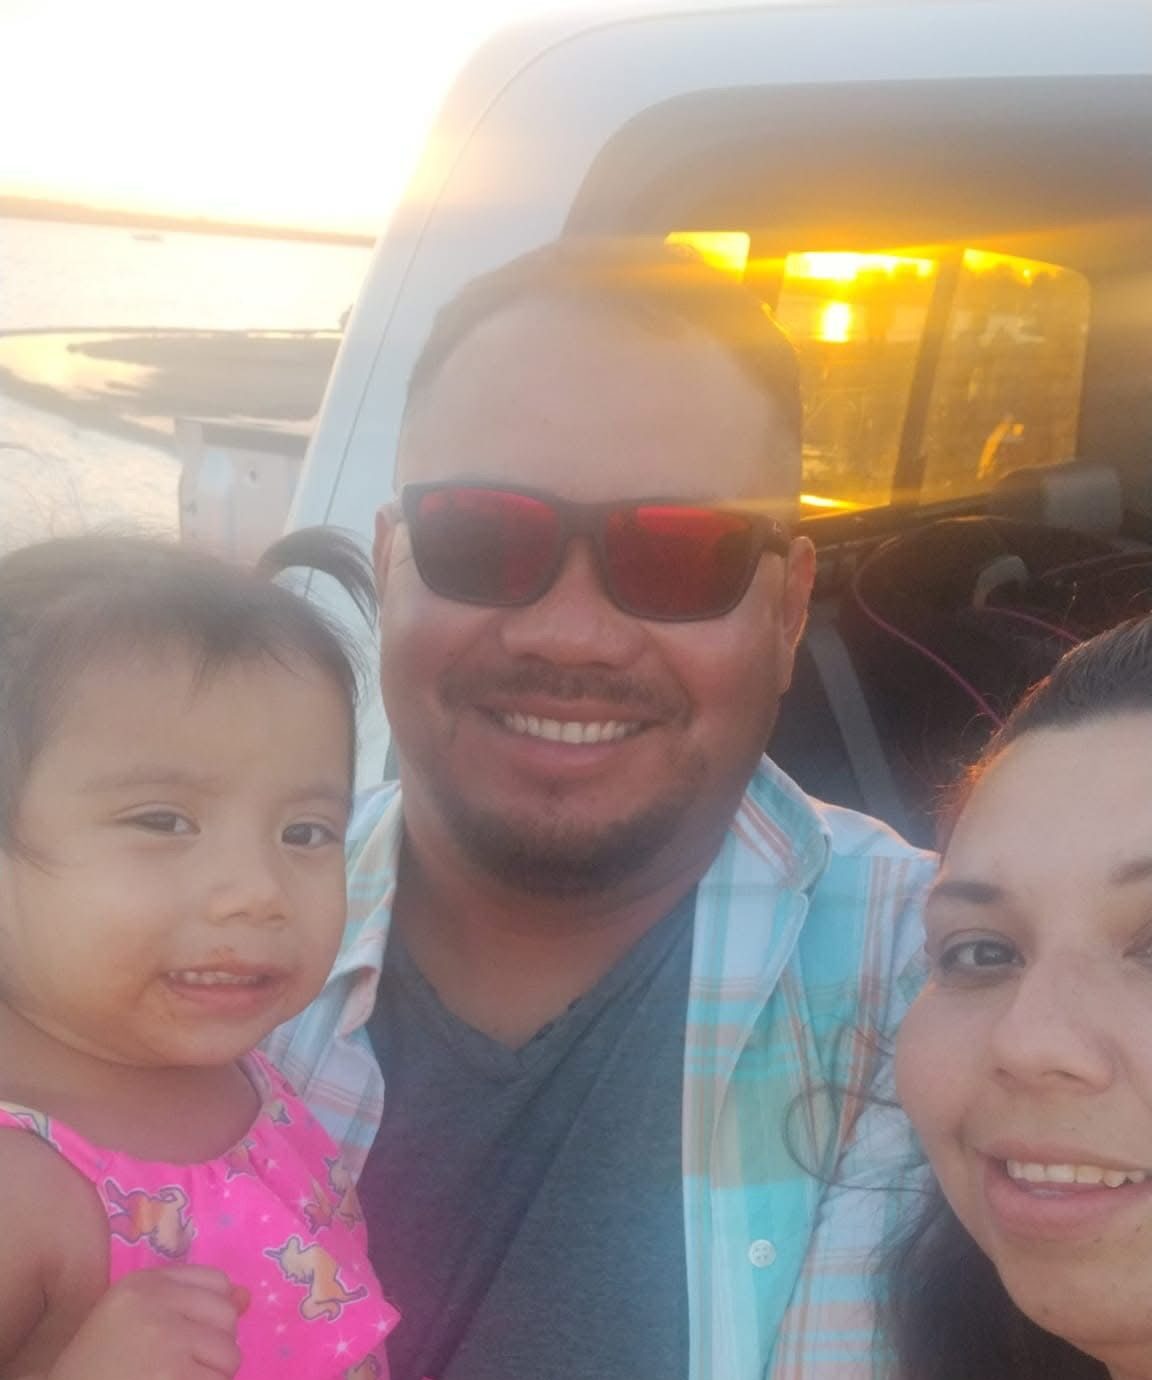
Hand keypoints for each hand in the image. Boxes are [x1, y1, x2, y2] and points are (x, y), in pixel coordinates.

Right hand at [46, 1266, 244, 1379]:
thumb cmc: (97, 1371)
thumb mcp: (133, 1322)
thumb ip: (188, 1302)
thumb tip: (247, 1297)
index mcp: (141, 1283)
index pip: (216, 1282)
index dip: (209, 1316)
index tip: (185, 1338)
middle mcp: (155, 1302)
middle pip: (227, 1316)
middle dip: (212, 1348)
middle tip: (175, 1369)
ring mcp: (168, 1339)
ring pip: (230, 1355)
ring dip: (210, 1377)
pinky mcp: (177, 1376)